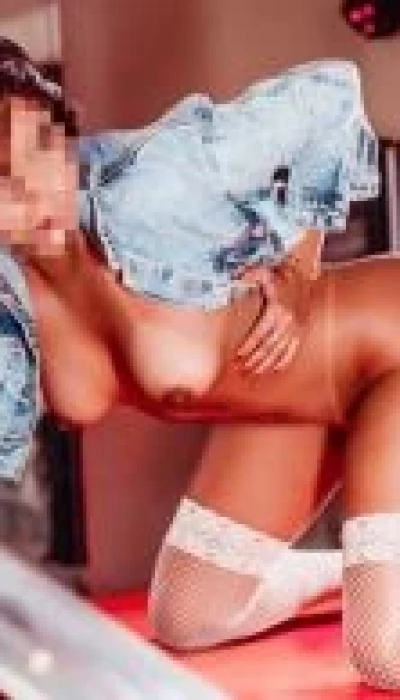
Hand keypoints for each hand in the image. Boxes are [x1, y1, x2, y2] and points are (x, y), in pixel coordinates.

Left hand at [232, 261, 308, 375]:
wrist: (304, 277)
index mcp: (275, 310)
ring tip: (253, 373)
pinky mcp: (302, 331)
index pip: (259, 334)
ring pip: (279, 351)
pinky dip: (284, 361)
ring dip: (265, 364)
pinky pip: (293, 350)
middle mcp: (286, 321)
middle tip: (242, 369)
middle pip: (267, 346)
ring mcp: (295, 328)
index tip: (237, 356)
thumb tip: (235, 277)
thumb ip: (249, 274)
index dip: (248, 346)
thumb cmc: (279, 275)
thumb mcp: (264, 272)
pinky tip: (275, 370)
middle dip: (254, 360)